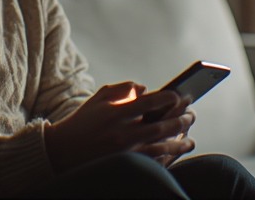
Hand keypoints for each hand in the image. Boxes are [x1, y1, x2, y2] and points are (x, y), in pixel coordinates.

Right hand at [43, 82, 195, 172]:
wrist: (62, 152)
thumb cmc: (83, 122)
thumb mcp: (99, 98)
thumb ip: (123, 88)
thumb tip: (146, 88)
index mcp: (117, 113)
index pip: (151, 102)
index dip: (169, 98)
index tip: (180, 95)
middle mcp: (123, 133)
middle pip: (161, 126)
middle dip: (181, 120)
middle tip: (192, 115)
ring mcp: (125, 153)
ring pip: (161, 147)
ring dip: (180, 142)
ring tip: (190, 138)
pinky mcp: (126, 166)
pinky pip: (153, 163)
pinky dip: (167, 158)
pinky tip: (175, 153)